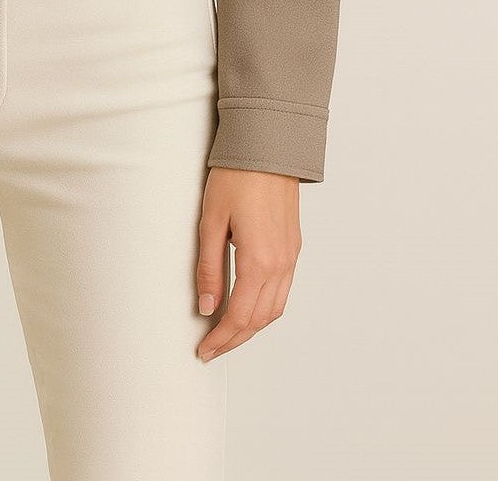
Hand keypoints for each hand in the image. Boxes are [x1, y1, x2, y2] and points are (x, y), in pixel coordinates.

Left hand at [194, 167, 301, 361]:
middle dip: (235, 339)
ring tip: (227, 333)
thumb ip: (208, 268)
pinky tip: (248, 306)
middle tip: (212, 349)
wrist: (268, 148)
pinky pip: (283, 290)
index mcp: (259, 260)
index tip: (204, 349)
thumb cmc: (236, 178)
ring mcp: (291, 256)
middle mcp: (281, 264)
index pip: (240, 316)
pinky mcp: (293, 246)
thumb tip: (207, 306)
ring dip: (252, 327)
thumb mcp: (211, 222)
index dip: (221, 338)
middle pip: (260, 319)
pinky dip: (265, 307)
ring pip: (275, 308)